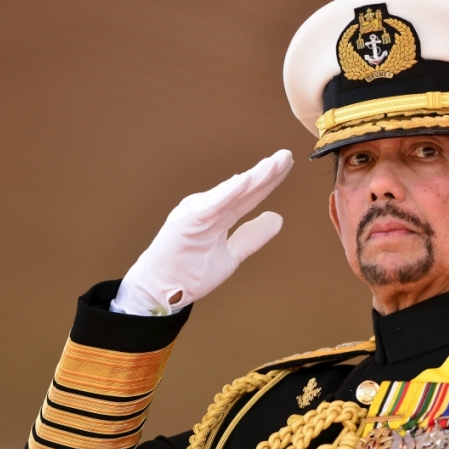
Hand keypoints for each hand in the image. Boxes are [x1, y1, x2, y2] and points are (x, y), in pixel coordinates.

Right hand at [111, 149, 292, 315]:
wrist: (162, 292)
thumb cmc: (190, 273)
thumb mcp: (231, 256)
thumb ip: (252, 237)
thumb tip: (277, 218)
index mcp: (219, 216)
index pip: (250, 196)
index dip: (269, 181)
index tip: (287, 164)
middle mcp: (209, 209)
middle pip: (244, 189)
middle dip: (266, 172)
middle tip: (286, 155)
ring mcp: (197, 213)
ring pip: (230, 192)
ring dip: (252, 177)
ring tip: (273, 164)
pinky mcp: (186, 221)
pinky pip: (211, 205)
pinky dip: (227, 192)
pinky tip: (245, 180)